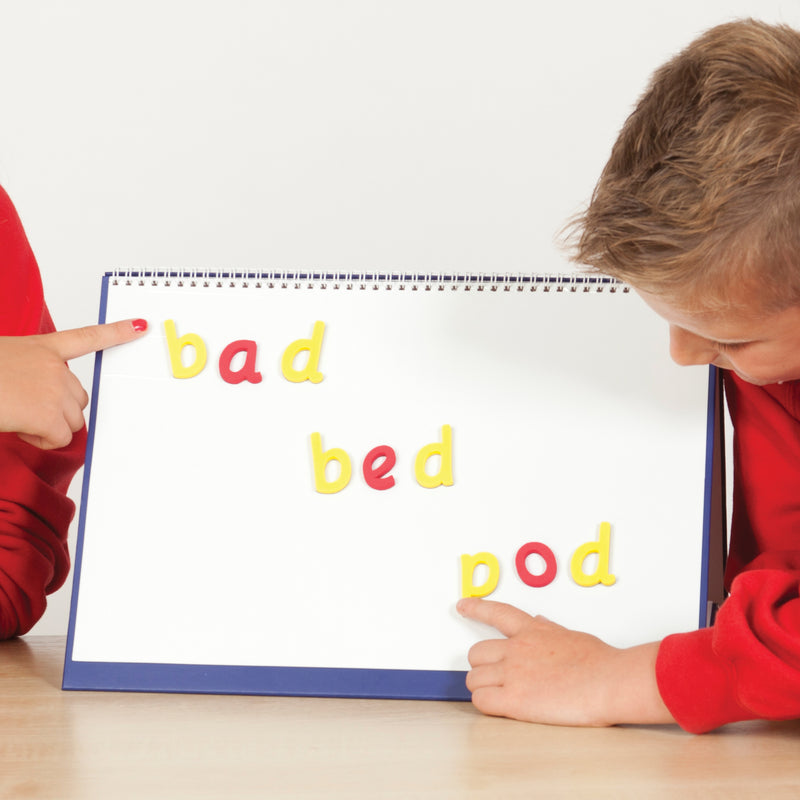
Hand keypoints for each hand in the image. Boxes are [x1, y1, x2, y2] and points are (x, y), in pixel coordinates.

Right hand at [0, 319, 146, 448]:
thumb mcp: (6, 361)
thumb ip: (30, 371)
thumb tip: (39, 396)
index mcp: (40, 347)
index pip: (87, 337)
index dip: (117, 332)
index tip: (141, 326)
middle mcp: (53, 365)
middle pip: (79, 397)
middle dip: (57, 410)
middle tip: (23, 407)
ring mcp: (54, 387)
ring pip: (72, 420)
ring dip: (48, 426)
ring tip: (16, 415)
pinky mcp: (49, 413)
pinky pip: (60, 437)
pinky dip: (40, 440)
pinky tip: (18, 426)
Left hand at [457, 597, 673, 726]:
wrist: (610, 681)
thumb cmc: (600, 662)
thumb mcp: (571, 635)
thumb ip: (550, 630)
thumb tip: (541, 621)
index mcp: (532, 630)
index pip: (496, 613)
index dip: (476, 608)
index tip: (462, 605)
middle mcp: (517, 648)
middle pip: (476, 653)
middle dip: (482, 666)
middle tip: (494, 677)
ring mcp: (513, 673)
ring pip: (474, 678)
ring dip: (482, 687)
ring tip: (499, 695)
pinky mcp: (515, 700)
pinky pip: (482, 701)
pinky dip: (486, 704)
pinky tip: (499, 707)